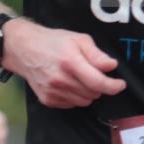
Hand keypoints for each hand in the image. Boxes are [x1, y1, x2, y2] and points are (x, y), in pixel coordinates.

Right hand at [3, 19, 125, 107]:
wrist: (24, 49)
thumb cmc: (53, 42)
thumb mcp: (78, 39)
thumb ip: (96, 55)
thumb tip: (111, 66)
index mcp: (70, 62)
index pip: (98, 83)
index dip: (113, 86)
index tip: (120, 84)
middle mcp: (60, 79)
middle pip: (93, 94)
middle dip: (99, 86)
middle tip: (94, 74)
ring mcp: (53, 91)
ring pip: (84, 101)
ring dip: (88, 92)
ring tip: (80, 78)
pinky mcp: (47, 99)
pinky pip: (71, 104)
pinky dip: (75, 97)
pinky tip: (69, 84)